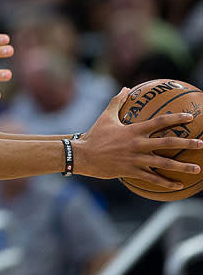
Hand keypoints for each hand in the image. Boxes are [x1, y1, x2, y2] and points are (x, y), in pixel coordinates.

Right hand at [74, 88, 201, 187]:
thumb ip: (117, 102)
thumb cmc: (94, 135)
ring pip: (163, 163)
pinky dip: (166, 182)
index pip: (158, 122)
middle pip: (166, 143)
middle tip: (202, 144)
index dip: (175, 118)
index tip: (190, 117)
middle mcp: (137, 144)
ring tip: (196, 168)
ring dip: (181, 166)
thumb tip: (126, 88)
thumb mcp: (105, 116)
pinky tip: (178, 185)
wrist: (82, 155)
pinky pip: (151, 178)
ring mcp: (135, 159)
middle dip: (186, 143)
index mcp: (132, 130)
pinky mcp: (131, 172)